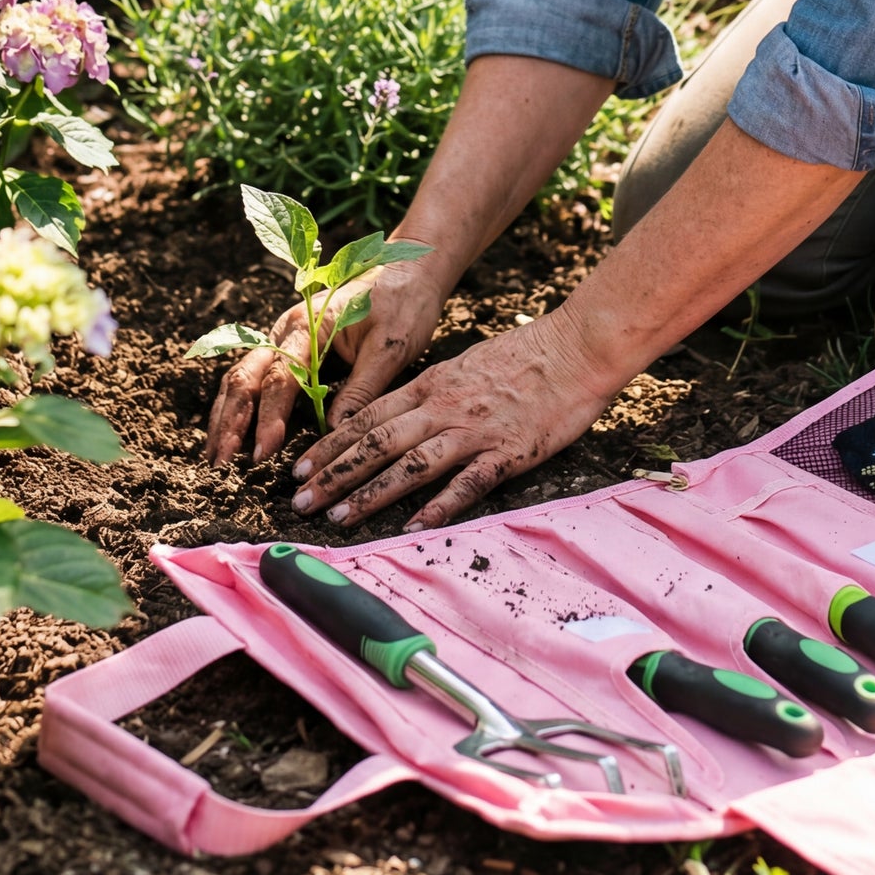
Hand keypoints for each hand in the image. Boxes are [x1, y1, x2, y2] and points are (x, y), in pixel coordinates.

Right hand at [205, 258, 446, 466]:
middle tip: (220, 463)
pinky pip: (257, 376)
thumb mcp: (391, 347)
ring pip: (243, 377)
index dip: (269, 417)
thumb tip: (334, 434)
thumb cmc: (404, 303)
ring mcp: (284, 337)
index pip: (280, 377)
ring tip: (216, 457)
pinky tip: (234, 433)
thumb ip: (361, 389)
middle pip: (245, 376)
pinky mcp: (291, 347)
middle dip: (230, 421)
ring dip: (227, 416)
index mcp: (309, 324)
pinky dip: (241, 405)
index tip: (264, 453)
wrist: (410, 268)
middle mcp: (286, 329)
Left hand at [286, 311, 615, 528]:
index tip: (299, 468)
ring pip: (409, 463)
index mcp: (431, 385)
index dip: (330, 444)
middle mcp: (443, 407)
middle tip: (299, 502)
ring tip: (338, 517)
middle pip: (376, 442)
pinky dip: (438, 505)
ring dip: (370, 492)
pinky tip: (414, 526)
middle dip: (334, 473)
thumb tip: (400, 415)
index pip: (367, 417)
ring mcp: (474, 430)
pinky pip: (466, 483)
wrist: (576, 348)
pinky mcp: (507, 452)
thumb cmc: (525, 356)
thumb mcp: (465, 365)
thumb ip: (433, 392)